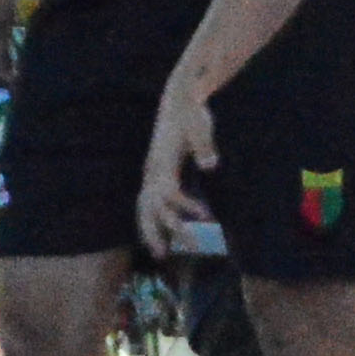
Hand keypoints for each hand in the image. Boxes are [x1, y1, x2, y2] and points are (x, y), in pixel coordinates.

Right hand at [136, 77, 218, 256]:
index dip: (184, 208)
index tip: (205, 217)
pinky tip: (165, 232)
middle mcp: (153, 170)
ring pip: (144, 208)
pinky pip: (150, 202)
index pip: (168, 193)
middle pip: (149, 207)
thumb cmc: (192, 112)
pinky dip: (154, 219)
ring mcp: (152, 172)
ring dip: (151, 231)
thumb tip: (210, 165)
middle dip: (156, 232)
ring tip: (161, 254)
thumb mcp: (200, 126)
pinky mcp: (157, 173)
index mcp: (162, 162)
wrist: (180, 99)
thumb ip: (204, 146)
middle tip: (165, 256)